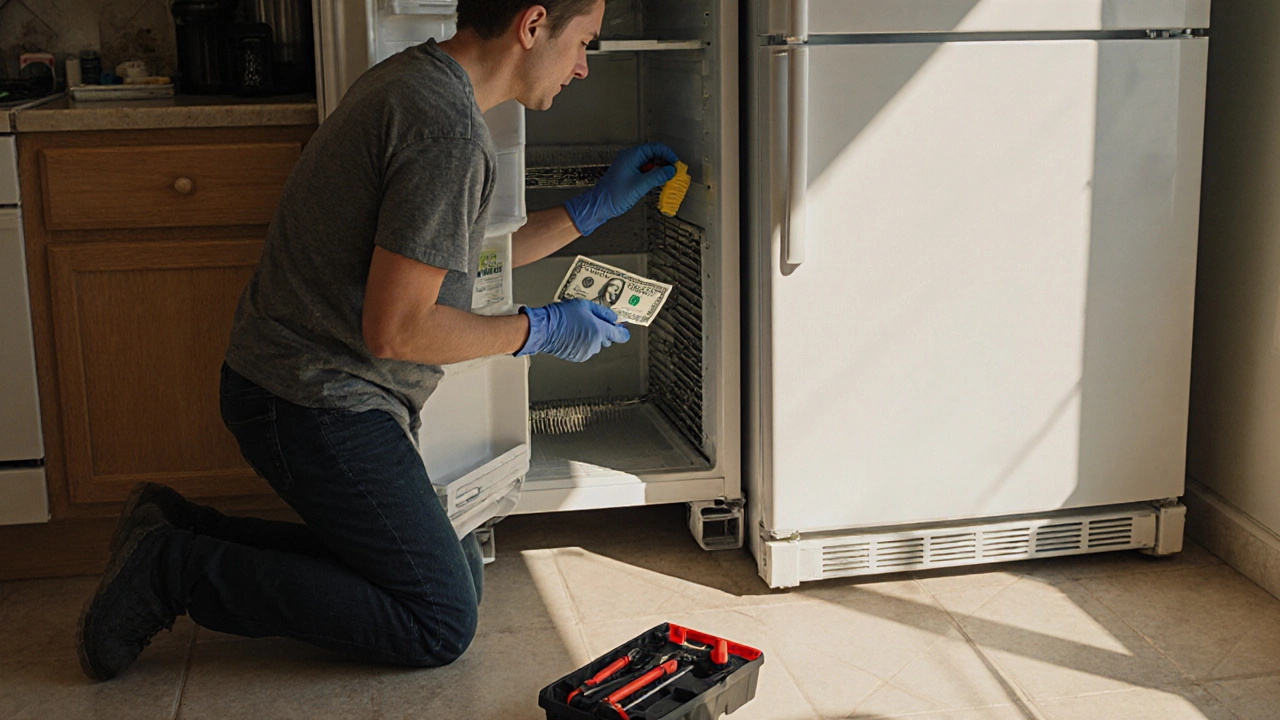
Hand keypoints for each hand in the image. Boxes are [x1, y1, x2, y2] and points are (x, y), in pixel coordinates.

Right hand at [515, 299, 630, 361]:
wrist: (544, 329)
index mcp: (599, 331)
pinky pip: (585, 348)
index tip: (622, 328)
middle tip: (590, 320)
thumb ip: (603, 312)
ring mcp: (586, 352)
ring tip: (577, 326)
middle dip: (601, 330)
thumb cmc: (561, 316)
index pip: (620, 335)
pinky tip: (572, 333)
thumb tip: (613, 318)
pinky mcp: (577, 356)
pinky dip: (582, 342)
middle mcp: (595, 344)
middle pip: (606, 338)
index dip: (623, 331)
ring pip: (594, 344)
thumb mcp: (585, 306)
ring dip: (590, 336)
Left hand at [563, 143, 678, 235]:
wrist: (599, 205)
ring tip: (667, 180)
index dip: (667, 154)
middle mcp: (630, 157)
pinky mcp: (628, 174)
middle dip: (664, 163)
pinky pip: (644, 171)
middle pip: (653, 154)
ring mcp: (629, 165)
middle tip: (674, 173)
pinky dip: (652, 176)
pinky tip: (657, 184)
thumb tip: (671, 170)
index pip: (654, 147)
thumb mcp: (640, 185)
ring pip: (649, 163)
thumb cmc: (615, 195)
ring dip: (659, 170)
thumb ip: (657, 176)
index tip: (675, 164)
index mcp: (632, 155)